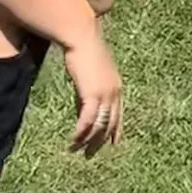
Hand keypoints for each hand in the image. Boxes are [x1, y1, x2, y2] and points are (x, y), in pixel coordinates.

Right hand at [60, 34, 123, 153]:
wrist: (83, 37)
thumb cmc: (85, 51)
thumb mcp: (90, 73)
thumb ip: (89, 90)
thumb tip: (83, 104)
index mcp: (116, 86)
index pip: (118, 114)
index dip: (115, 130)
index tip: (112, 144)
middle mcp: (115, 92)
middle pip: (110, 123)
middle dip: (100, 141)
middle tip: (90, 154)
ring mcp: (105, 93)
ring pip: (99, 125)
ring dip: (87, 140)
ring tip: (77, 150)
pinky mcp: (92, 94)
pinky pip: (88, 120)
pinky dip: (81, 132)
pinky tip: (73, 140)